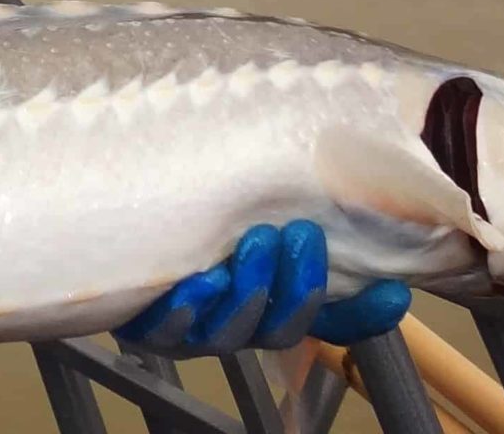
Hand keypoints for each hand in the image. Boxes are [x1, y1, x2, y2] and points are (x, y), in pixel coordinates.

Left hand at [118, 222, 410, 354]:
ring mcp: (194, 327)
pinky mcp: (146, 325)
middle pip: (283, 325)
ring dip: (248, 292)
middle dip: (298, 285)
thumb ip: (294, 196)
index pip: (333, 319)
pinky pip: (168, 331)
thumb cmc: (192, 208)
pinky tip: (196, 284)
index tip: (394, 292)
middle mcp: (239, 321)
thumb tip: (362, 172)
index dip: (366, 314)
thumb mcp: (250, 200)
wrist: (109, 219)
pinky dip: (185, 310)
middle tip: (299, 234)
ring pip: (231, 331)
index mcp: (273, 300)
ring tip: (252, 245)